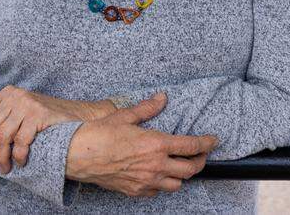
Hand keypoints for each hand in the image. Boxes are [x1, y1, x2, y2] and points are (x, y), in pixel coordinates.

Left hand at [0, 85, 115, 173]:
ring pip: (2, 135)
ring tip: (5, 168)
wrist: (79, 117)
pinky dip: (18, 155)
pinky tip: (20, 162)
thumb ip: (0, 103)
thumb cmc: (47, 117)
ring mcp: (27, 104)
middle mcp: (14, 96)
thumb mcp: (21, 107)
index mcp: (7, 93)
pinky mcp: (38, 114)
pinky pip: (20, 140)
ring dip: (2, 157)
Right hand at [65, 92, 219, 197]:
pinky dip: (162, 184)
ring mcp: (146, 181)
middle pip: (190, 169)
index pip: (192, 146)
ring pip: (177, 184)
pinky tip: (158, 175)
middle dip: (200, 162)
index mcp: (156, 144)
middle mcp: (155, 166)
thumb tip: (161, 98)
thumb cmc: (98, 134)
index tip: (213, 140)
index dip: (207, 143)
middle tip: (201, 155)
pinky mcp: (135, 191)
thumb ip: (147, 108)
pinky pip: (157, 192)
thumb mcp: (124, 116)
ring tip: (180, 166)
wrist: (77, 155)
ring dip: (182, 175)